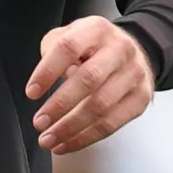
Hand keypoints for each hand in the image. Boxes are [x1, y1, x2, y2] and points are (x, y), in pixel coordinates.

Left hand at [26, 16, 154, 154]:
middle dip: (59, 105)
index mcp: (96, 29)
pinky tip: (67, 143)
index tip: (31, 93)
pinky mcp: (141, 98)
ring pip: (101, 106)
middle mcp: (119, 49)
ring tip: (48, 139)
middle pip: (88, 79)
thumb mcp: (70, 35)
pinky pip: (112, 124)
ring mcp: (134, 74)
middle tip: (39, 122)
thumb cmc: (93, 46)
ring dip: (70, 127)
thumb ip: (54, 50)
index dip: (47, 71)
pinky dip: (86, 138)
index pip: (68, 47)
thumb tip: (54, 79)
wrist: (134, 49)